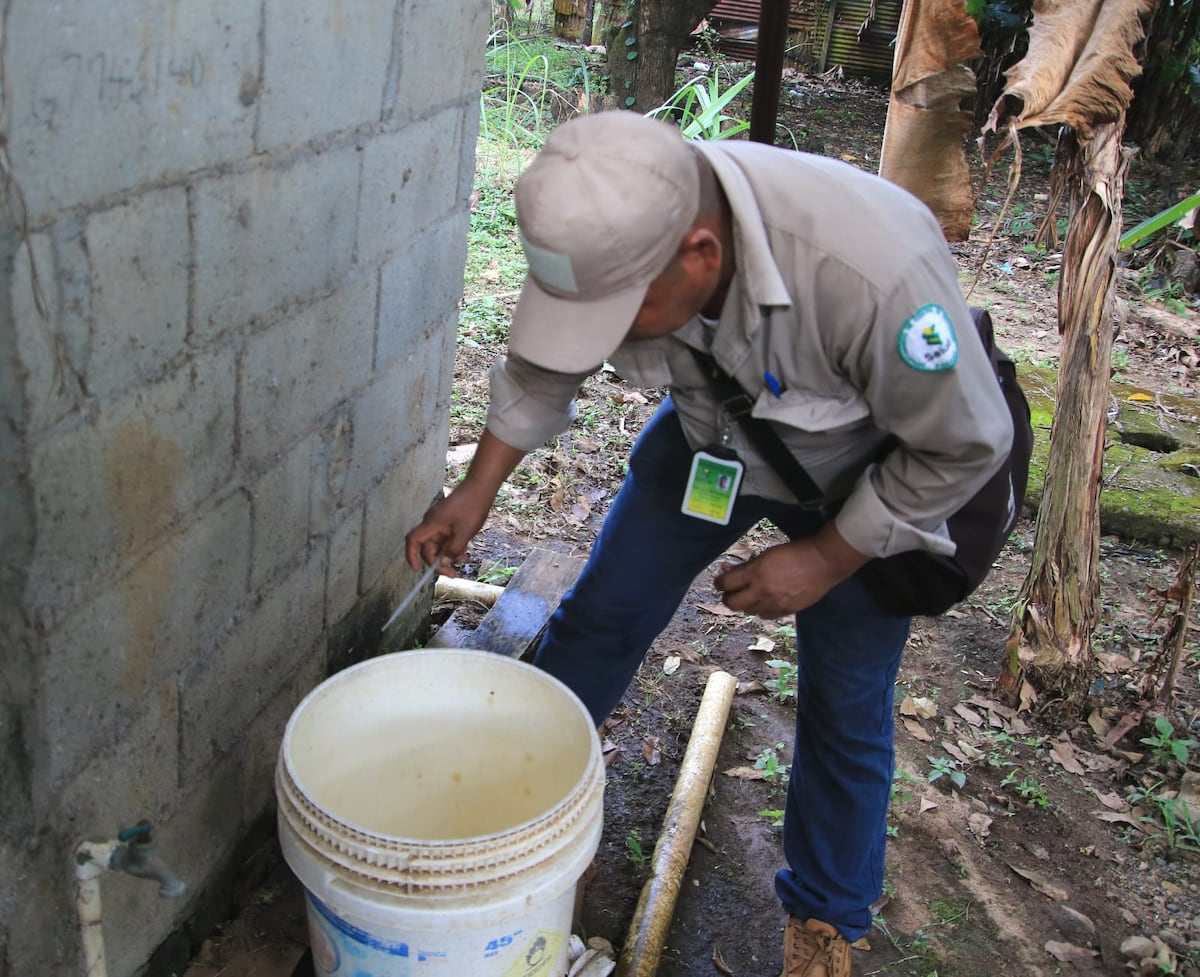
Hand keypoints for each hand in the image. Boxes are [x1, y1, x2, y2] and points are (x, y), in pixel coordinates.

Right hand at [405, 428, 527, 575]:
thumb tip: (444, 562)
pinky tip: (465, 552)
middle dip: (439, 562)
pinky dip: (454, 547)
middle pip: (428, 547)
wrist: (481, 487)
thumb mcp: (464, 532)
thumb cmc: (472, 506)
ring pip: (439, 545)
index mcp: (431, 523)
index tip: (418, 570)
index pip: (413, 541)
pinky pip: (446, 539)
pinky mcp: (448, 522)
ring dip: (449, 555)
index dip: (411, 556)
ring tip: (464, 560)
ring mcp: (440, 522)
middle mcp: (432, 523)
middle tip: (453, 574)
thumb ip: (453, 549)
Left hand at [714, 527, 868, 618]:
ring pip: (748, 611)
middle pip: (732, 604)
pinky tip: (766, 600)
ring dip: (746, 603)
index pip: (725, 584)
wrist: (823, 563)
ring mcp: (774, 604)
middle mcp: (762, 591)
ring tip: (751, 594)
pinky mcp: (786, 611)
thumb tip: (728, 569)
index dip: (719, 583)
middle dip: (728, 597)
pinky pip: (765, 615)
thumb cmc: (795, 552)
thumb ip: (747, 564)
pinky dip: (762, 609)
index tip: (720, 581)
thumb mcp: (767, 554)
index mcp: (756, 573)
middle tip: (731, 592)